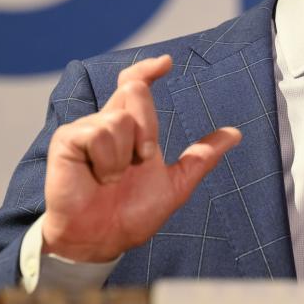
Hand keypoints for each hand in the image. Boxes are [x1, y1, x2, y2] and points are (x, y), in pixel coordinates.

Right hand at [41, 54, 240, 261]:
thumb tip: (236, 134)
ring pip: (120, 119)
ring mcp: (86, 129)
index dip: (148, 69)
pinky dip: (106, 161)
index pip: (136, 84)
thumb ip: (201, 157)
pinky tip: (98, 177)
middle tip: (142, 160)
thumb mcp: (175, 184)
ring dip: (124, 155)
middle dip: (148, 127)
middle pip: (134, 90)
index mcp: (131, 128)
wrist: (101, 240)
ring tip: (112, 177)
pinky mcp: (68, 140)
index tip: (167, 63)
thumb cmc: (130, 214)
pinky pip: (98, 134)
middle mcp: (108, 121)